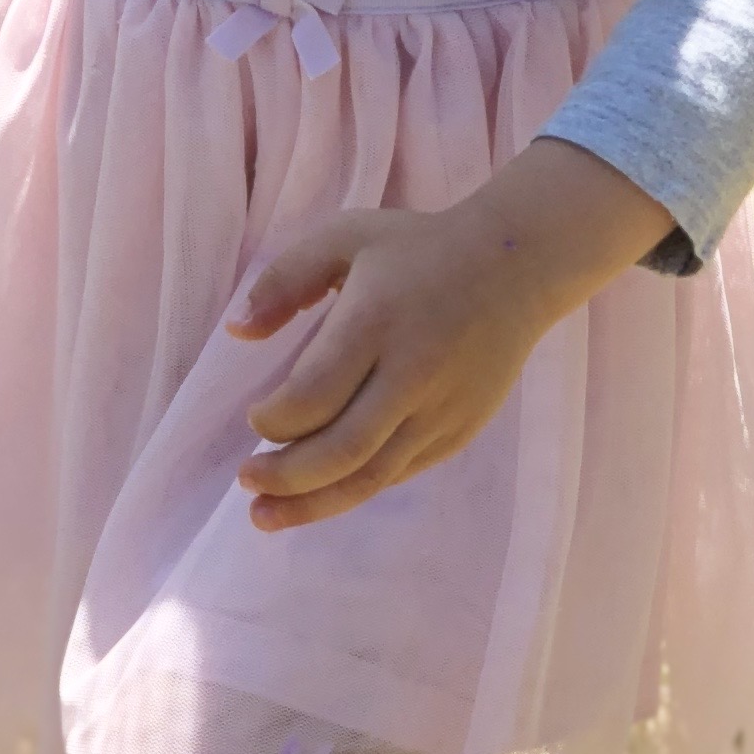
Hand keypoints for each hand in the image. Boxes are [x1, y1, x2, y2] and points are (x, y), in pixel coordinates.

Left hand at [231, 136, 672, 533]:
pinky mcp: (459, 431)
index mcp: (378, 321)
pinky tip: (320, 494)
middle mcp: (413, 373)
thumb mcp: (347, 238)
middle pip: (341, 448)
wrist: (516, 267)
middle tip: (247, 478)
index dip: (274, 419)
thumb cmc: (418, 250)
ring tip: (266, 515)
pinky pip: (399, 473)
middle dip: (284, 475)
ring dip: (313, 504)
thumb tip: (237, 331)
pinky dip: (354, 489)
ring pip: (371, 476)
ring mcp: (442, 409)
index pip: (315, 394)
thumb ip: (286, 278)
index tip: (255, 416)